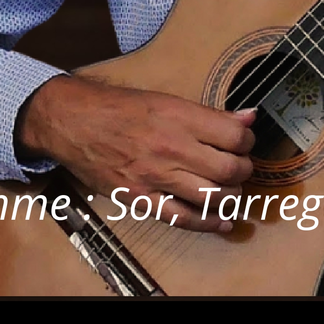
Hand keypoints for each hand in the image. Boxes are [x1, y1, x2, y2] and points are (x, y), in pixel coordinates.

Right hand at [16, 73, 255, 231]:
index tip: (245, 142)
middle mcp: (171, 148)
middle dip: (243, 170)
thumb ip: (209, 114)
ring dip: (230, 196)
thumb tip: (248, 117)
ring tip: (231, 189)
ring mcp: (155, 177)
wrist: (75, 122)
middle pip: (228, 169)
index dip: (247, 141)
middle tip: (240, 167)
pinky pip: (180, 219)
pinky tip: (222, 222)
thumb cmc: (119, 107)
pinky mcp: (140, 199)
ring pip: (211, 196)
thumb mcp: (167, 99)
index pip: (234, 136)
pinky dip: (207, 223)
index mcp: (180, 118)